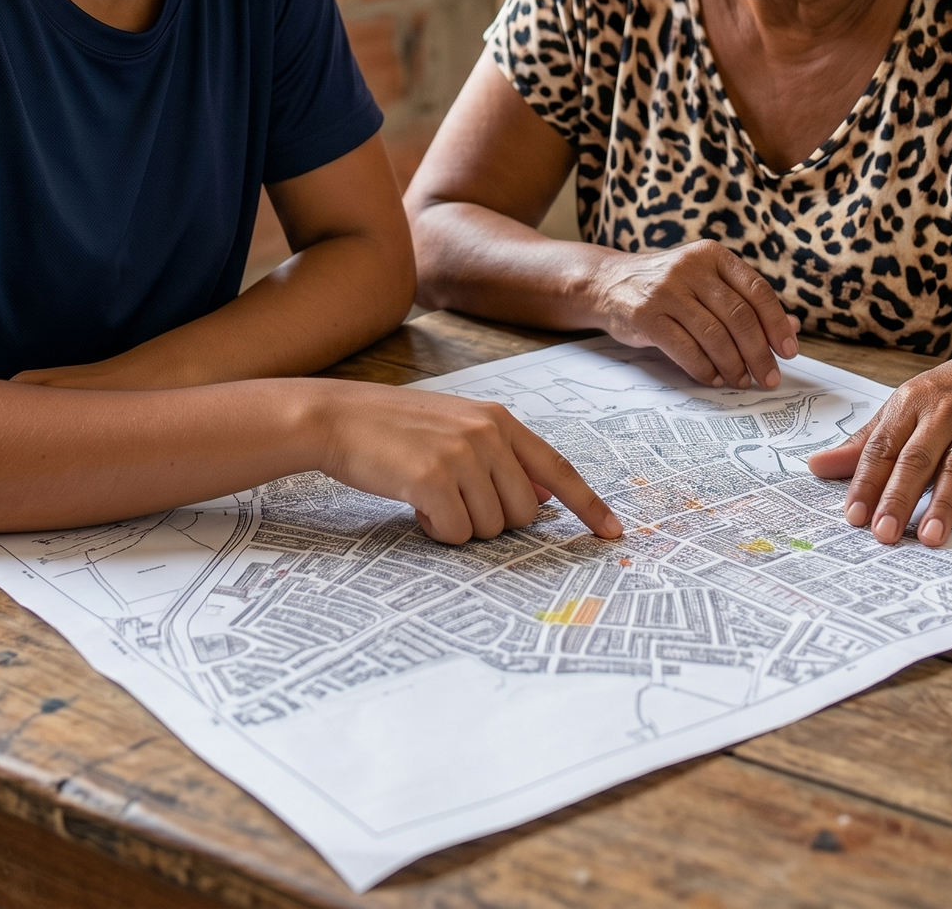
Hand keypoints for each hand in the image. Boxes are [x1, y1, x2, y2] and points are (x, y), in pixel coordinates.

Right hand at [318, 382, 622, 544]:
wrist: (337, 417)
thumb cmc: (394, 428)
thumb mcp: (456, 428)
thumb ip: (502, 456)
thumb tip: (544, 495)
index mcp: (498, 419)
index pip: (557, 467)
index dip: (588, 504)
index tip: (613, 532)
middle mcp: (487, 434)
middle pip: (524, 513)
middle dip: (493, 521)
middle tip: (454, 500)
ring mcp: (462, 455)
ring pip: (491, 528)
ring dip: (461, 526)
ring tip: (429, 496)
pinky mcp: (433, 479)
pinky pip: (457, 534)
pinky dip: (437, 531)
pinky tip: (415, 506)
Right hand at [588, 240, 799, 388]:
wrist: (609, 282)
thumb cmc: (668, 286)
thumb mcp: (706, 282)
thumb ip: (745, 301)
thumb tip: (792, 328)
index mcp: (712, 255)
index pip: (756, 290)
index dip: (777, 324)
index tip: (789, 351)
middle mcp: (690, 267)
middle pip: (738, 316)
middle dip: (759, 353)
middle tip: (769, 377)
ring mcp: (665, 290)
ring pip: (714, 336)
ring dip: (733, 366)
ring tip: (741, 380)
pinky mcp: (646, 315)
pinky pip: (686, 350)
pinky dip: (705, 369)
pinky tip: (714, 378)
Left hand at [806, 350, 951, 546]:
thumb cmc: (947, 392)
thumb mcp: (902, 407)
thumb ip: (864, 442)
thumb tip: (816, 466)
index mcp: (909, 404)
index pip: (882, 447)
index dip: (866, 482)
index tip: (854, 515)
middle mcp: (943, 414)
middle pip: (917, 459)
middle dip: (898, 497)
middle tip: (883, 533)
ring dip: (943, 504)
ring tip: (930, 537)